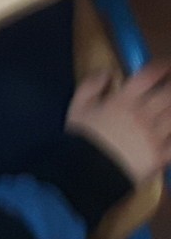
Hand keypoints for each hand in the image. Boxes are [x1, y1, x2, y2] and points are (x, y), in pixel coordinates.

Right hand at [66, 62, 170, 182]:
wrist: (87, 172)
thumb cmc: (81, 139)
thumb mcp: (77, 108)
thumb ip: (90, 87)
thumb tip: (106, 73)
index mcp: (123, 101)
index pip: (148, 76)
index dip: (161, 68)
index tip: (165, 65)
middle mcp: (143, 115)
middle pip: (169, 94)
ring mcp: (154, 136)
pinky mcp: (160, 155)